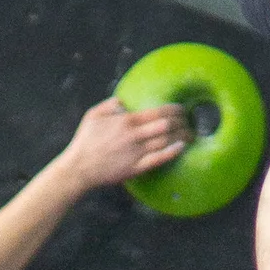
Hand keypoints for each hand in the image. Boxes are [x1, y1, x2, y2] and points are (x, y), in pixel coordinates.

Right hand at [62, 95, 188, 193]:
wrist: (78, 168)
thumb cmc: (84, 141)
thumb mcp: (93, 115)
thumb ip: (111, 104)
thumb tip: (124, 101)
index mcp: (126, 120)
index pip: (158, 112)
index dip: (174, 110)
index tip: (182, 109)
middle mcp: (134, 135)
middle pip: (166, 125)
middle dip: (182, 122)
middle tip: (190, 121)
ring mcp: (136, 152)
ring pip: (165, 141)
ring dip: (181, 136)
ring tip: (191, 134)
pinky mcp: (135, 168)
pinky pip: (158, 159)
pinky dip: (172, 152)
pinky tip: (181, 148)